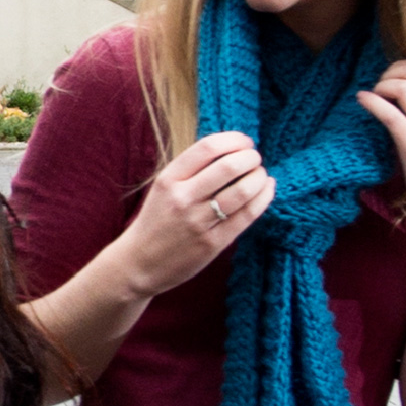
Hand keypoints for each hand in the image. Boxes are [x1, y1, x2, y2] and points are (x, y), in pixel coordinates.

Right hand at [106, 131, 274, 298]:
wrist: (139, 264)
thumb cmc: (156, 222)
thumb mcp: (164, 189)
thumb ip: (191, 170)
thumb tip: (231, 150)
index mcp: (168, 180)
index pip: (207, 148)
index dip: (233, 140)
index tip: (245, 142)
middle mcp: (182, 198)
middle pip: (228, 167)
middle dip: (250, 158)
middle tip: (256, 159)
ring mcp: (198, 222)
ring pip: (241, 192)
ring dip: (259, 178)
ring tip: (262, 175)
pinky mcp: (212, 244)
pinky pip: (245, 217)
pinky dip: (262, 199)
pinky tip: (267, 190)